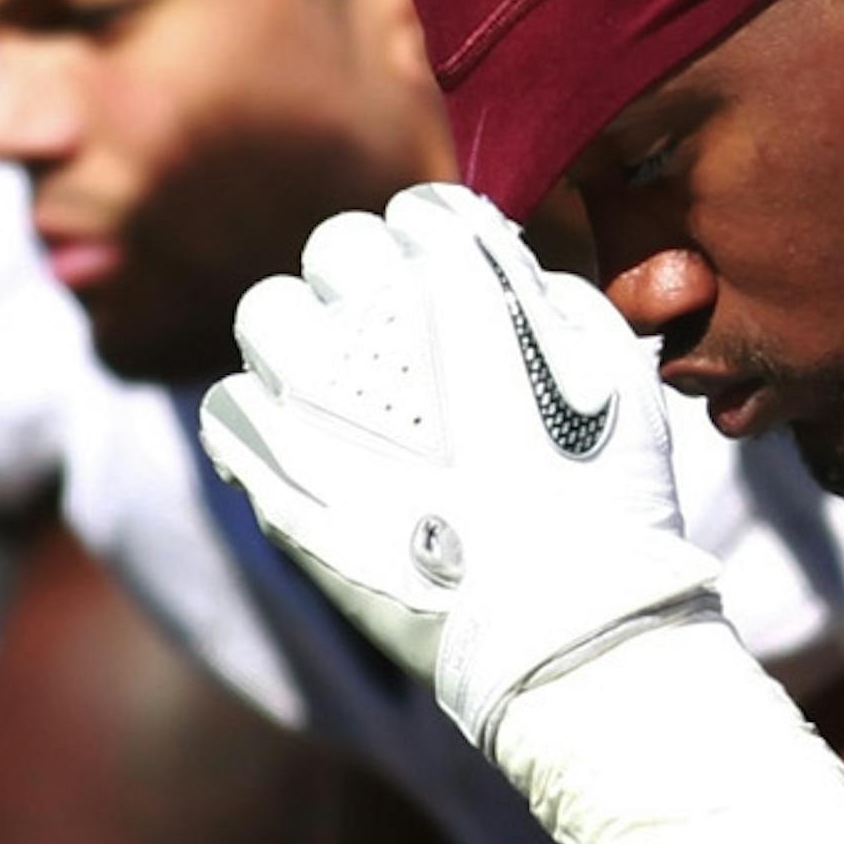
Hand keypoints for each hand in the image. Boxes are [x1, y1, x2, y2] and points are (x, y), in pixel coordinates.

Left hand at [201, 183, 719, 744]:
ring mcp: (314, 400)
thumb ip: (551, 299)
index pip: (419, 212)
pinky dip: (259, 419)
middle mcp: (376, 324)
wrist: (562, 631)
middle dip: (370, 283)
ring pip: (267, 315)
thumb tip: (505, 275)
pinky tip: (304, 448)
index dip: (443, 250)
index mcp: (464, 284)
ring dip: (305, 341)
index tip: (455, 290)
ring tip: (340, 394)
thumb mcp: (615, 370)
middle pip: (337, 248)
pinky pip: (228, 408)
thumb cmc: (607, 499)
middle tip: (399, 341)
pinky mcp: (274, 476)